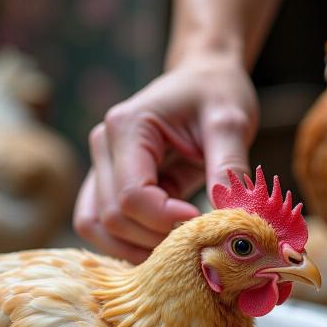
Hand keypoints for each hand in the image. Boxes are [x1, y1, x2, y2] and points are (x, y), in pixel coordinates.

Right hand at [74, 53, 258, 262]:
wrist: (204, 79)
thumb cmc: (216, 93)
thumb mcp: (231, 122)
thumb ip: (228, 166)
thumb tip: (229, 218)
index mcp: (127, 126)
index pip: (132, 195)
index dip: (166, 220)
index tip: (203, 220)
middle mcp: (103, 145)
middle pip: (112, 217)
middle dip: (155, 238)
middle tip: (197, 238)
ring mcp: (101, 165)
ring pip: (95, 226)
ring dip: (135, 247)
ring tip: (179, 245)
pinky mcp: (108, 182)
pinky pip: (101, 224)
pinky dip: (127, 243)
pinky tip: (163, 242)